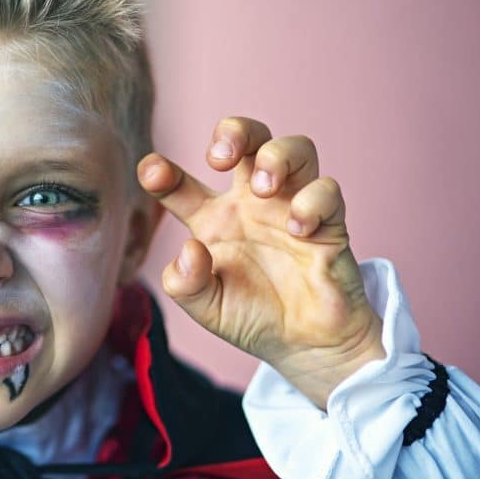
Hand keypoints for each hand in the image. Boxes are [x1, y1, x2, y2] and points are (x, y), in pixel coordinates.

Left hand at [137, 117, 383, 408]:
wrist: (305, 346)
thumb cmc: (252, 317)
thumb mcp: (206, 307)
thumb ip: (186, 283)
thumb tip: (190, 249)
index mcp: (213, 219)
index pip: (181, 183)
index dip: (162, 172)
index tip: (151, 171)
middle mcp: (251, 203)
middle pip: (248, 138)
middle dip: (234, 132)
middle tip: (219, 158)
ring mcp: (291, 206)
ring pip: (296, 148)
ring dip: (276, 156)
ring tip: (263, 188)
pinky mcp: (328, 223)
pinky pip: (327, 190)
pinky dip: (311, 201)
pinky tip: (296, 228)